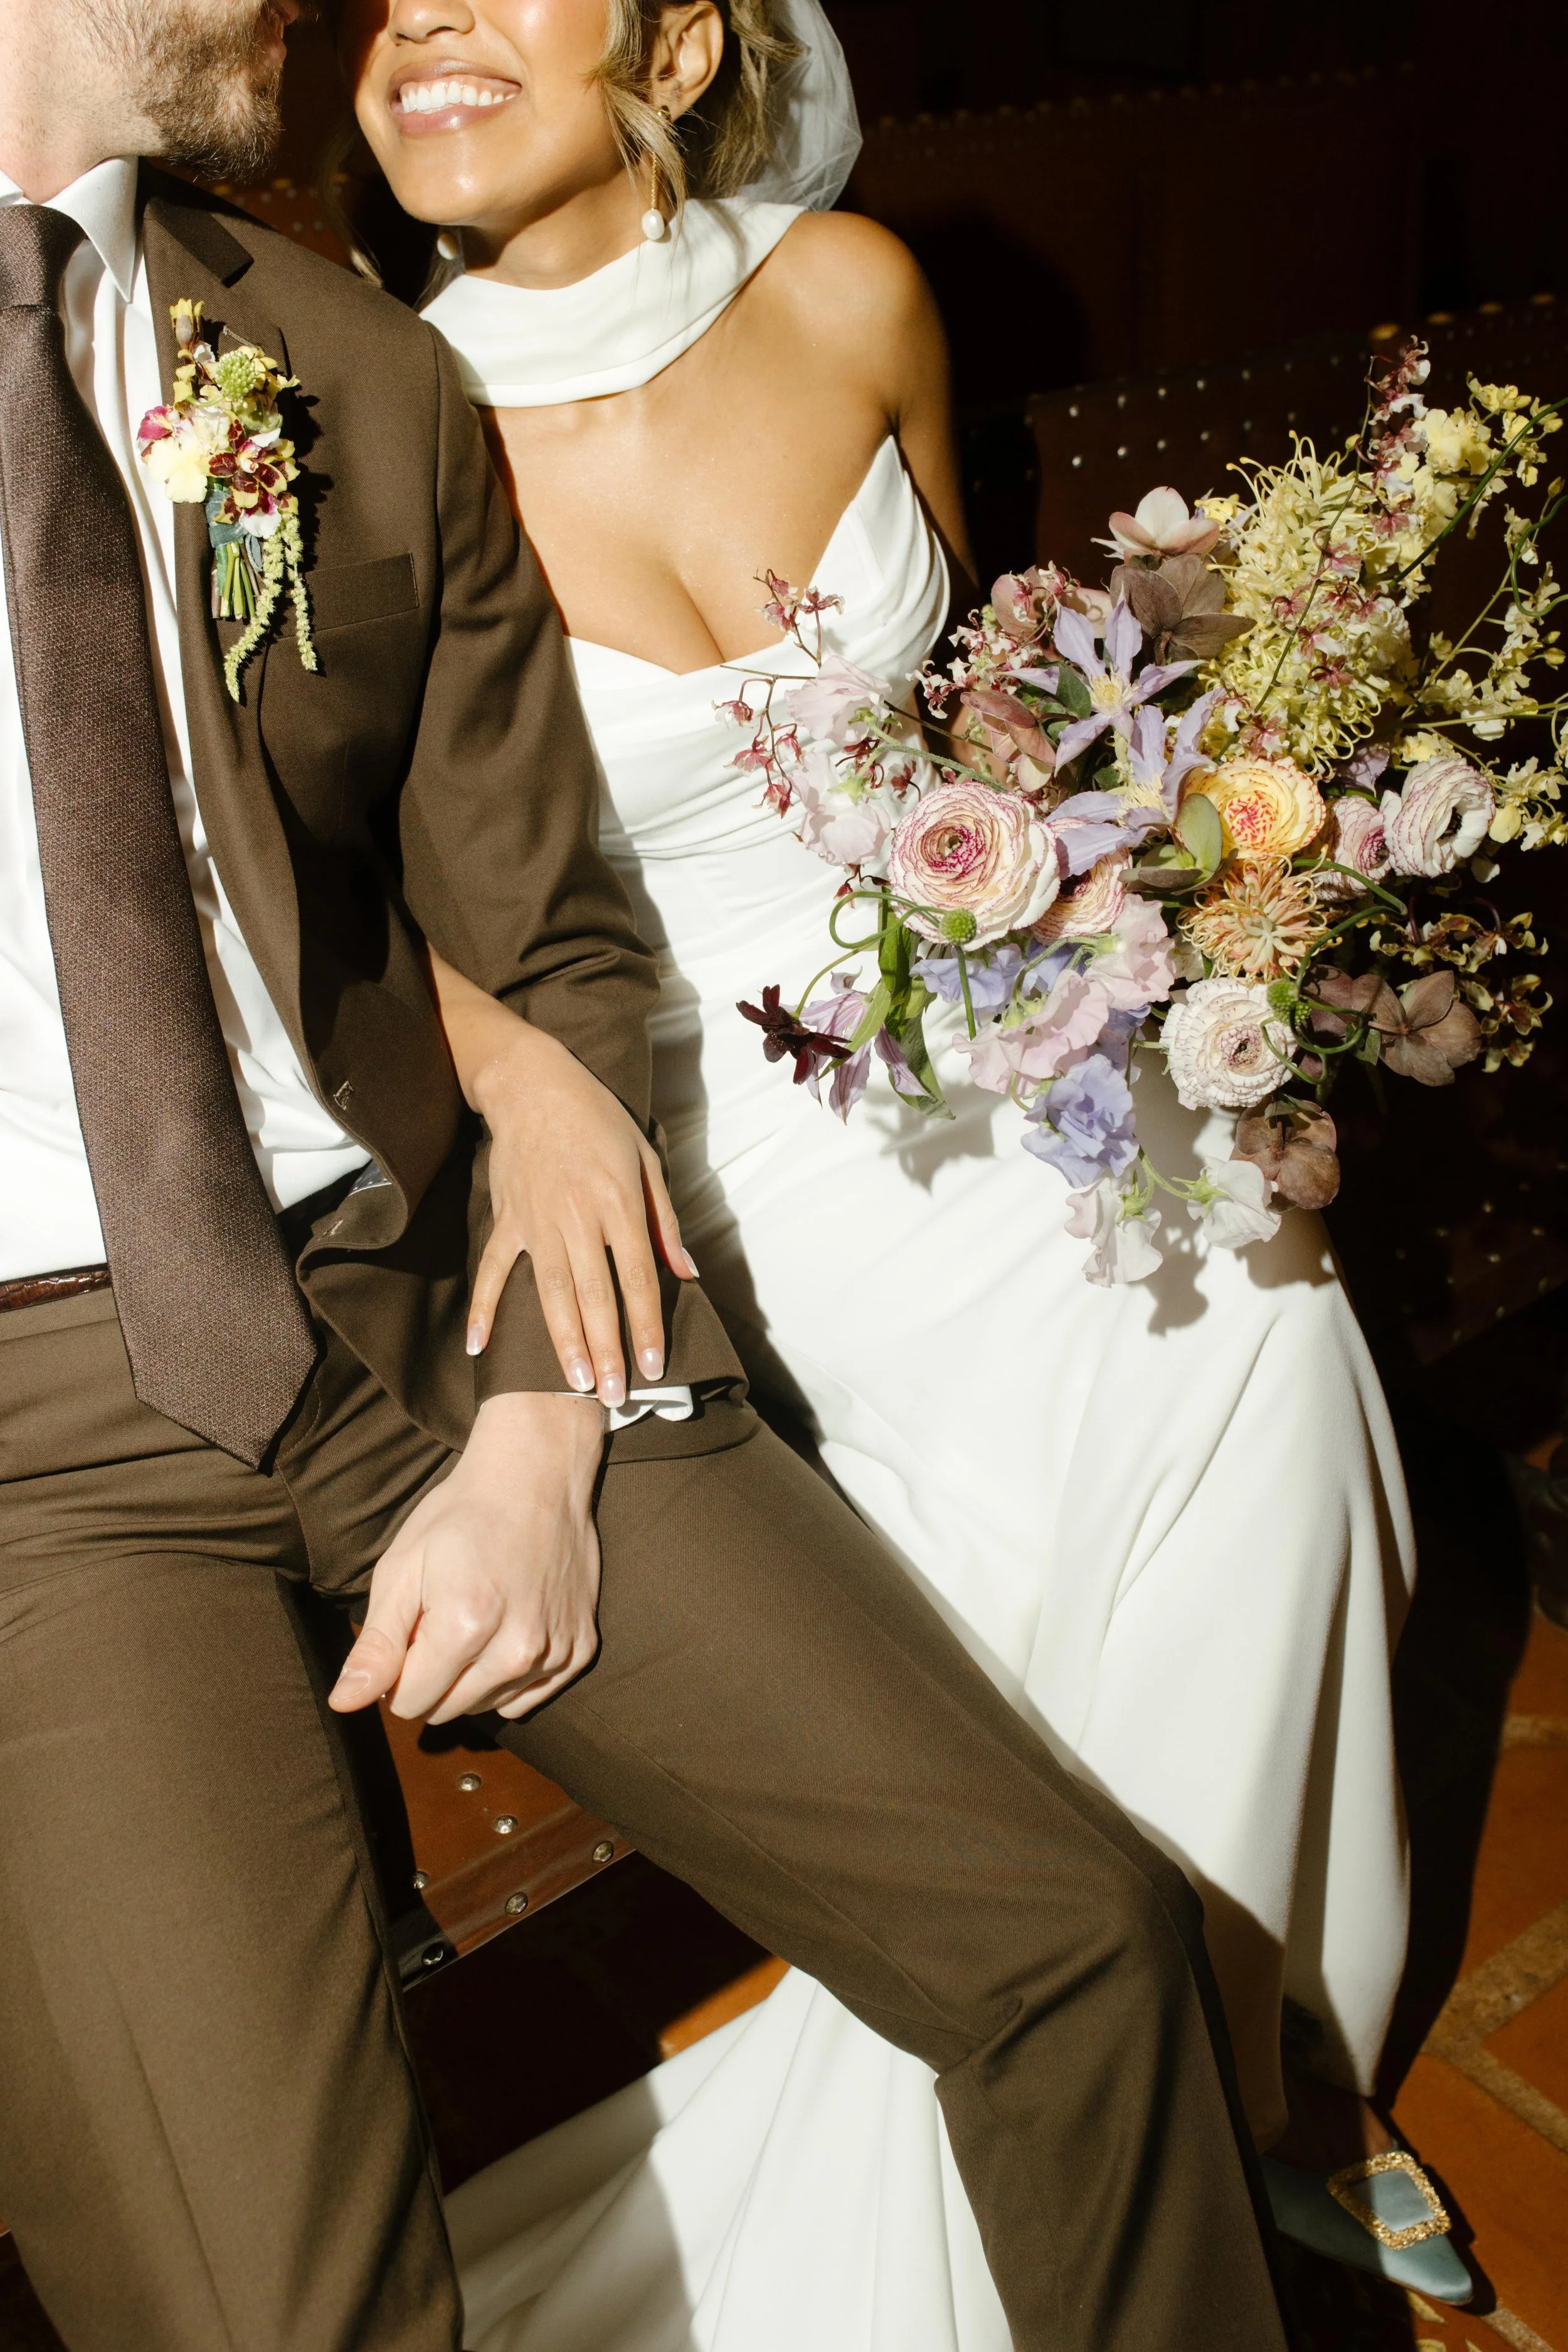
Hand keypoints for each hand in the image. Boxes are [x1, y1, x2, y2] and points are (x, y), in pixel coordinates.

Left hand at [327, 1392, 605, 1723]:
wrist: (535, 1475)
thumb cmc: (460, 1516)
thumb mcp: (402, 1569)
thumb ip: (376, 1644)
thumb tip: (345, 1703)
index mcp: (464, 1628)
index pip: (409, 1702)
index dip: (398, 1672)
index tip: (410, 1630)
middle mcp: (516, 1650)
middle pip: (448, 1710)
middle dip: (433, 1677)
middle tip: (442, 1619)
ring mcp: (554, 1651)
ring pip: (489, 1707)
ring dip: (471, 1678)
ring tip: (477, 1620)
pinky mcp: (581, 1649)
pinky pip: (530, 1698)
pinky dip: (512, 1677)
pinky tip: (508, 1631)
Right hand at [431, 952, 697, 1407]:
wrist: (532, 1085)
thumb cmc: (598, 1120)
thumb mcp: (646, 1158)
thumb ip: (665, 1221)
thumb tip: (686, 1272)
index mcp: (619, 1203)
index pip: (638, 1278)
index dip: (647, 1326)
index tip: (654, 1366)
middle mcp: (579, 1219)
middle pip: (596, 1296)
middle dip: (607, 1350)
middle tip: (614, 1397)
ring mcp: (537, 1222)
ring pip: (551, 1293)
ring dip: (563, 1341)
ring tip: (574, 1385)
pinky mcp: (506, 1220)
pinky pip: (491, 1271)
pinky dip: (483, 1309)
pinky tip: (478, 1347)